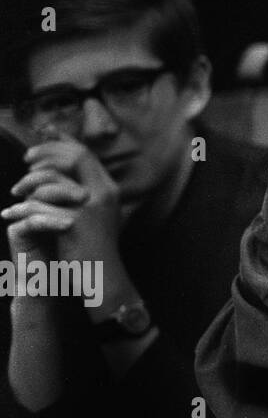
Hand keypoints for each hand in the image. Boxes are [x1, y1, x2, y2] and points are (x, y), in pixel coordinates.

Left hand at [2, 135, 123, 271]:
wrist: (101, 277)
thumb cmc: (92, 247)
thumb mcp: (93, 215)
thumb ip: (79, 193)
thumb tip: (56, 175)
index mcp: (108, 189)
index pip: (85, 154)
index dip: (62, 142)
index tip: (40, 140)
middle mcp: (103, 192)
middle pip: (75, 156)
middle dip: (46, 153)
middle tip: (25, 160)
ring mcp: (90, 206)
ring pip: (54, 178)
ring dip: (30, 181)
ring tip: (16, 192)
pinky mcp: (74, 221)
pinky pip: (40, 203)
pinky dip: (21, 207)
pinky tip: (10, 214)